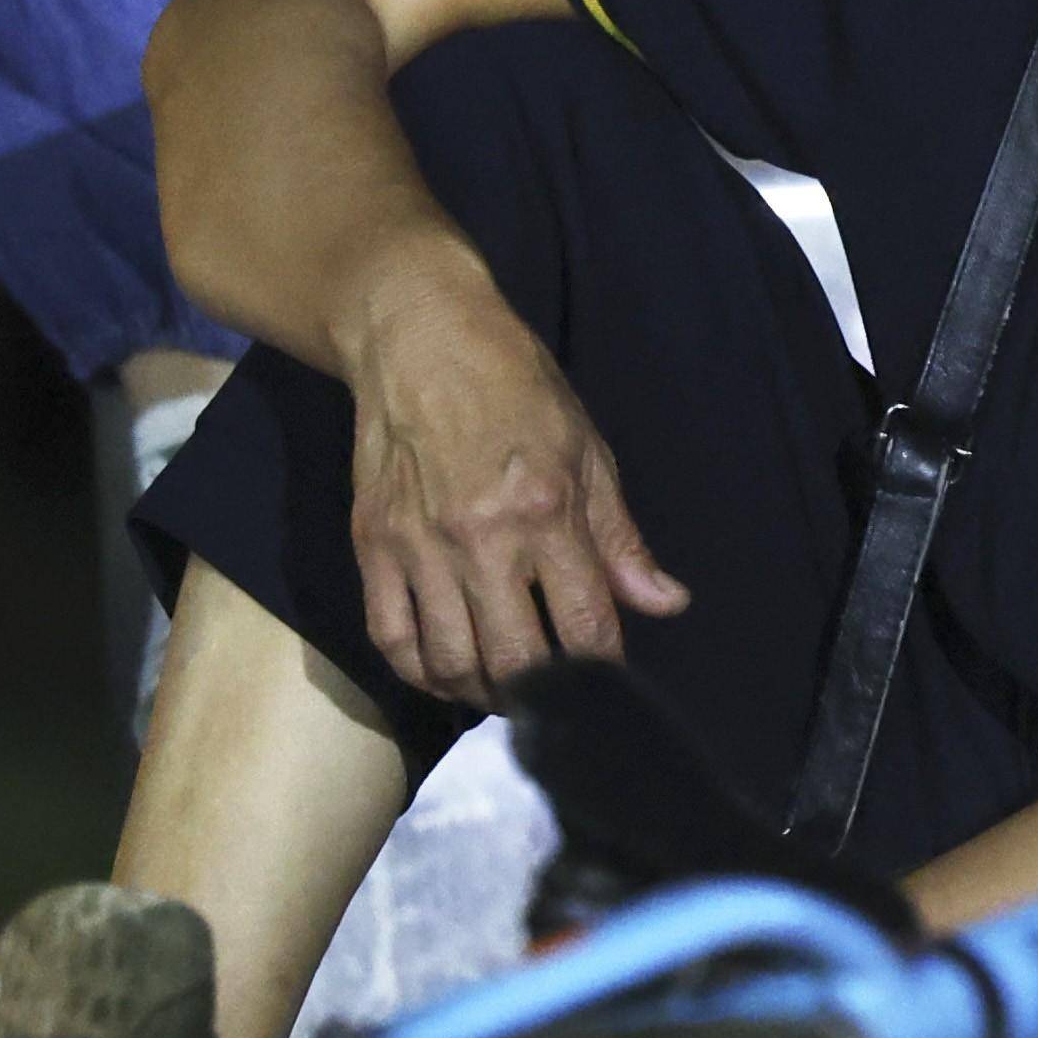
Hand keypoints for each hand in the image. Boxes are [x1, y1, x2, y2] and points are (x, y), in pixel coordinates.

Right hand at [342, 245, 690, 703]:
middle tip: (554, 697)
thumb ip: (621, 539)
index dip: (603, 667)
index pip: (584, 623)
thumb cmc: (516, 388)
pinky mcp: (371, 545)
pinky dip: (419, 671)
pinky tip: (445, 673)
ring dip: (481, 693)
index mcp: (545, 510)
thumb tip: (665, 604)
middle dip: (542, 695)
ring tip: (504, 690)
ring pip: (449, 660)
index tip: (608, 680)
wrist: (420, 339)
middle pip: (514, 659)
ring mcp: (418, 545)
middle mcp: (479, 537)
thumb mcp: (588, 451)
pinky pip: (389, 636)